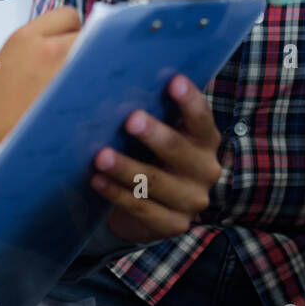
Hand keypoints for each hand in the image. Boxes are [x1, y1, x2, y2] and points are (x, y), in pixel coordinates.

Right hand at [0, 6, 81, 142]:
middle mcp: (50, 49)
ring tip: (72, 81)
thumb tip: (61, 38)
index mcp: (26, 37)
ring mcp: (66, 71)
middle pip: (85, 33)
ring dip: (87, 64)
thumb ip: (34, 43)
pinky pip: (95, 80)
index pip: (67, 15)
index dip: (68, 28)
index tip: (67, 39)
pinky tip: (76, 96)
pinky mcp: (79, 93)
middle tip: (72, 60)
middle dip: (81, 44)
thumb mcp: (4, 59)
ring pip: (94, 55)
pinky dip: (91, 85)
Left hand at [90, 75, 222, 242]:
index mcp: (206, 140)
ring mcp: (191, 200)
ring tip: (101, 156)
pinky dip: (117, 194)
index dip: (189, 100)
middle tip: (130, 120)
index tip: (174, 81)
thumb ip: (156, 113)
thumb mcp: (163, 134)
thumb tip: (122, 85)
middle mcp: (206, 170)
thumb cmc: (155, 156)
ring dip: (126, 168)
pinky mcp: (173, 224)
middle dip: (154, 134)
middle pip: (178, 150)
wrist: (159, 207)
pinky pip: (142, 208)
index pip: (202, 118)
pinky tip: (98, 181)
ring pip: (155, 182)